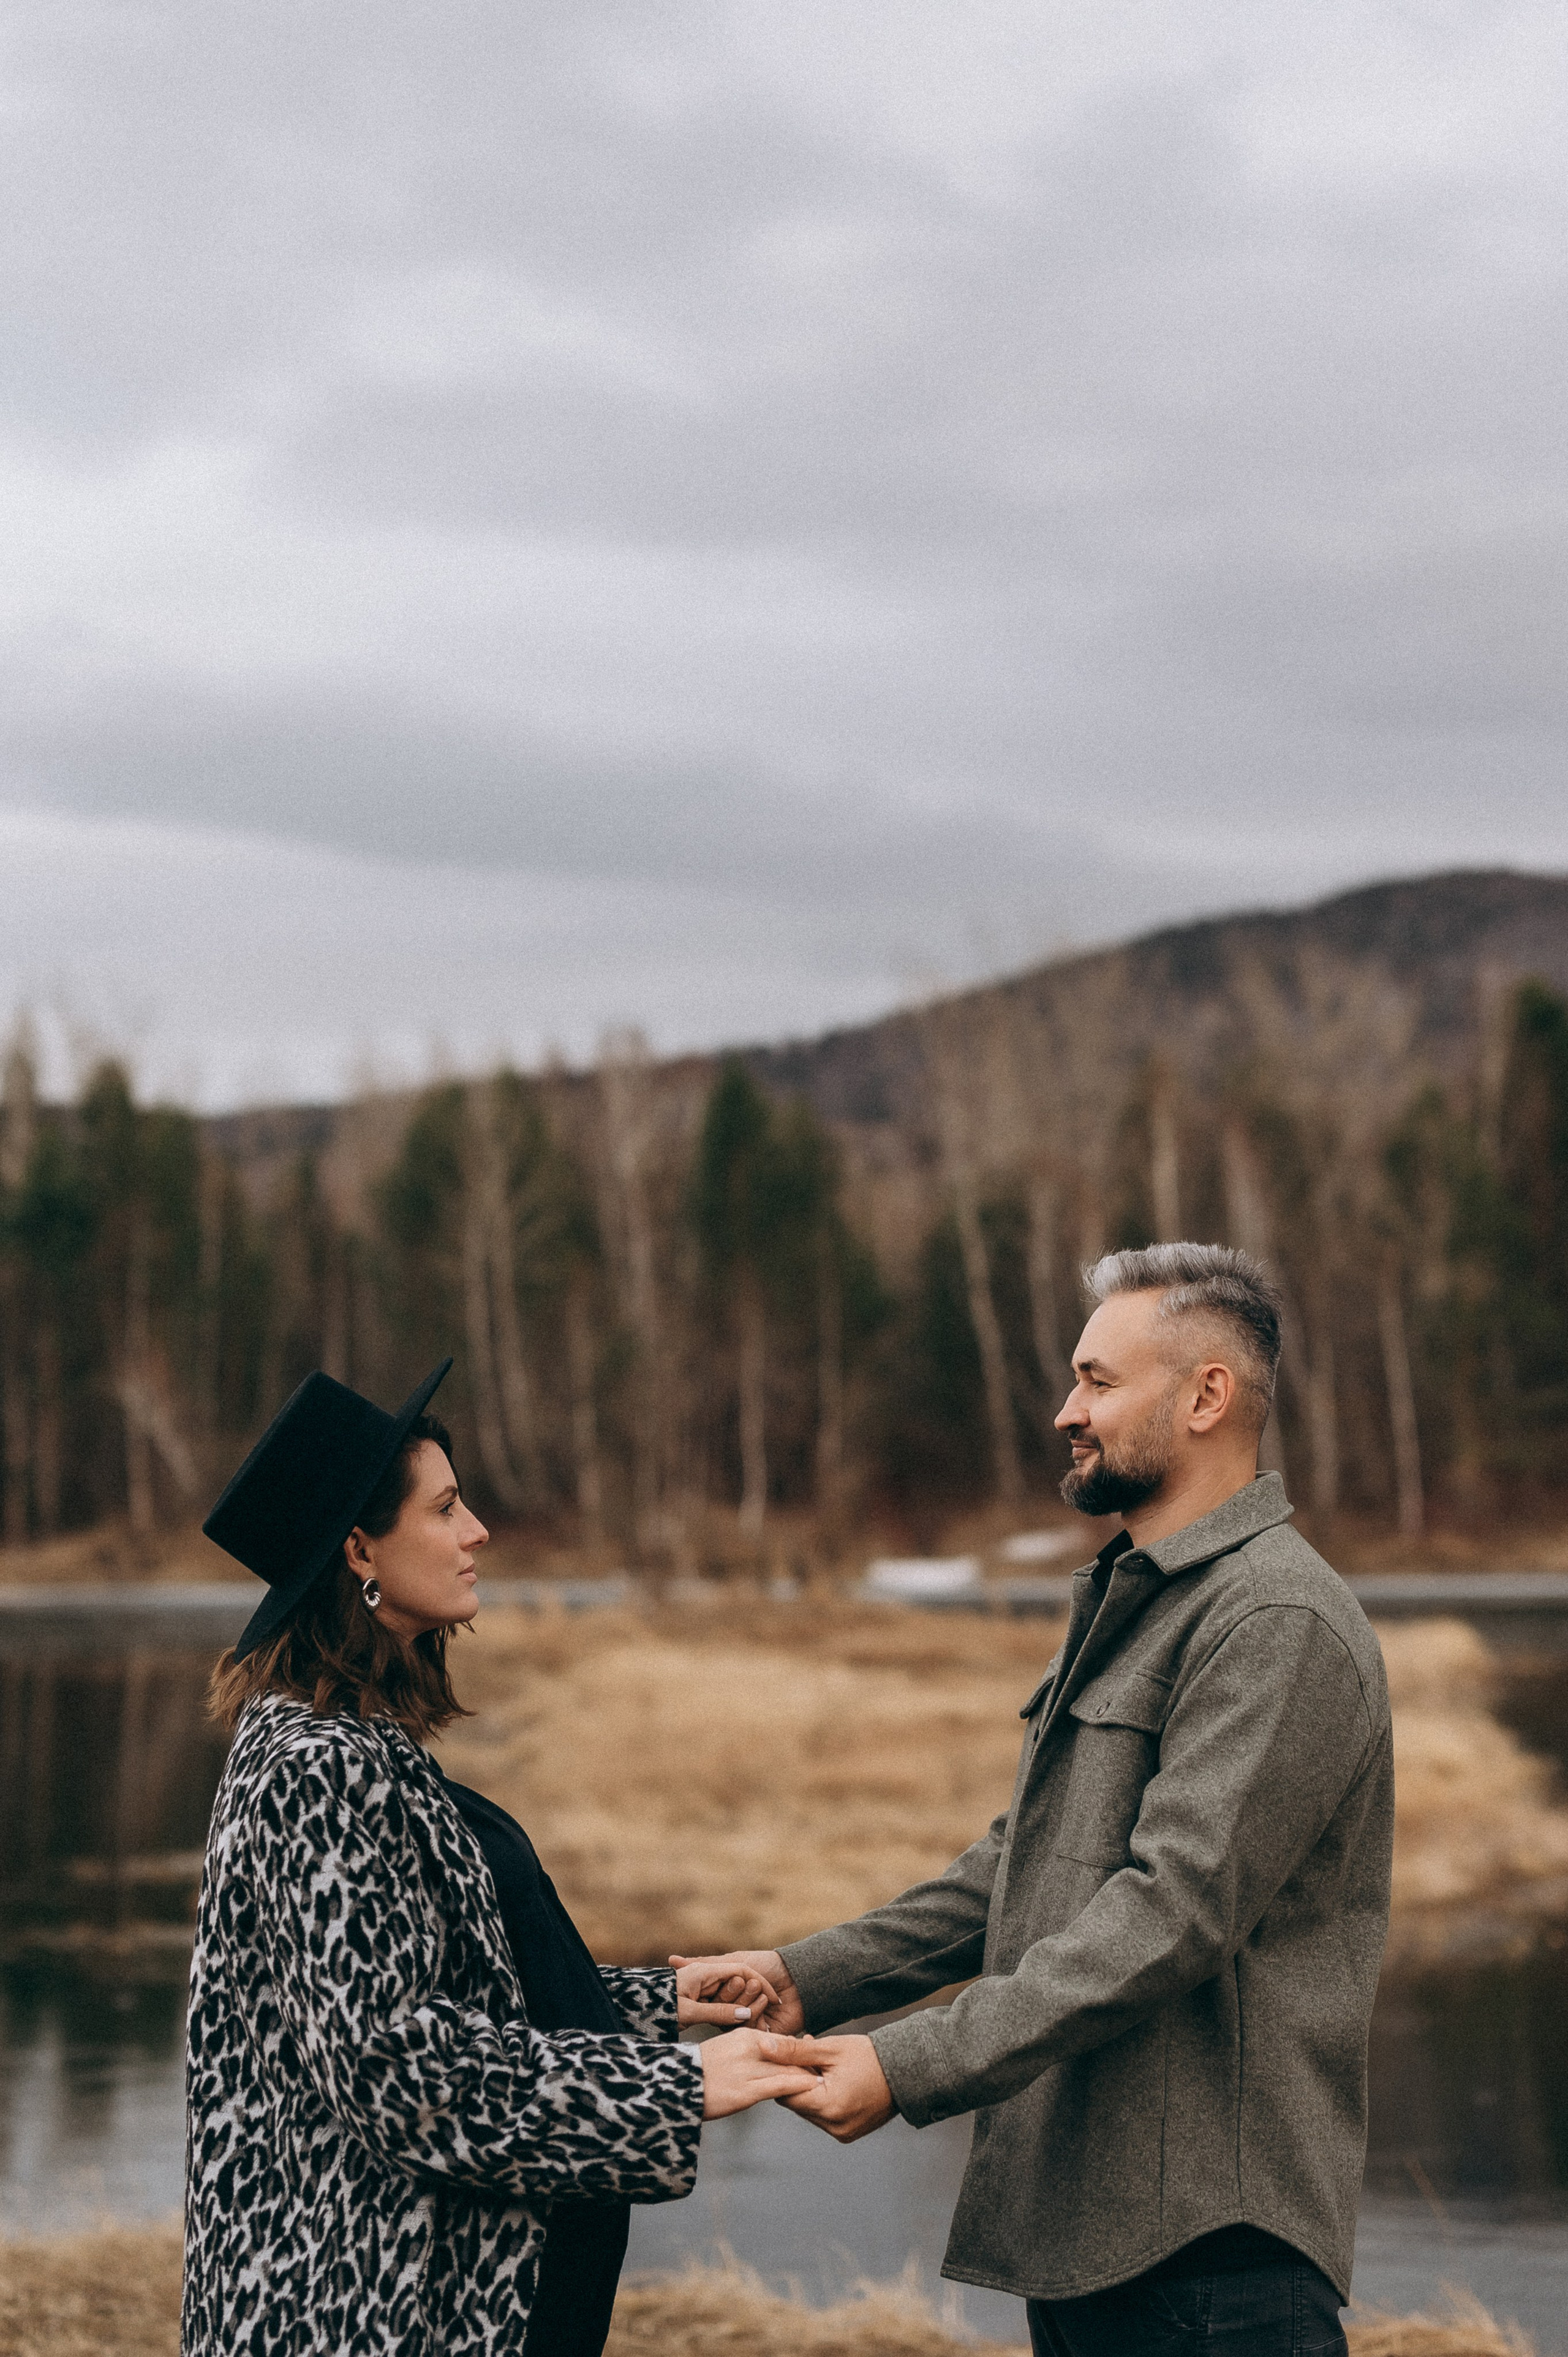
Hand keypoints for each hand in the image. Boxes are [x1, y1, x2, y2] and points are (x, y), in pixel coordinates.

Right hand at [674, 1957, 781, 2027]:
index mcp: (723, 1997)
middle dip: (734, 1995)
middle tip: (748, 1983)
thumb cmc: (767, 1964)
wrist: (797, 1976)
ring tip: (761, 1990)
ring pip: (734, 2020)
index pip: (708, 2001)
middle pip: (720, 2012)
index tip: (731, 1978)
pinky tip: (769, 2002)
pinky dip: (758, 2012)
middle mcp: (731, 2013)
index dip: (717, 1990)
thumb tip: (671, 1960)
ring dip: (749, 2002)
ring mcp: (746, 2025)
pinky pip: (749, 2029)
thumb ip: (704, 1963)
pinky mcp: (760, 2035)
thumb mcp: (734, 1960)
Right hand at [697, 2028, 822, 2119]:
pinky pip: (781, 2085)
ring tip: (827, 2078)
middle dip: (808, 2062)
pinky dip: (800, 2085)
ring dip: (808, 2074)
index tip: (813, 2055)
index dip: (799, 2050)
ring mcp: (749, 2069)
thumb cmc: (698, 2070)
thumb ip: (746, 2050)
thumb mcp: (724, 2050)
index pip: (780, 2042)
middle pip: (788, 2053)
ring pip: (788, 2069)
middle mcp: (749, 2048)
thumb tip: (764, 2056)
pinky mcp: (747, 2090)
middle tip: (826, 2068)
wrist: (676, 2087)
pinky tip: (814, 2086)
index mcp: (743, 2034)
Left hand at [773, 2033, 896, 2143]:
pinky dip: (824, 2100)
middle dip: (797, 2080)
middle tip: (805, 2056)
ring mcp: (842, 2132)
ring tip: (821, 2066)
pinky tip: (832, 2080)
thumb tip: (764, 2047)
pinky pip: (825, 2117)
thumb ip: (794, 2051)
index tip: (788, 2057)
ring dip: (810, 2090)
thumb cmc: (868, 2056)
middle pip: (798, 2104)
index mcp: (828, 2106)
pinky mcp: (849, 2133)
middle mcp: (834, 2126)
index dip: (784, 2074)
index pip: (786, 2095)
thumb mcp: (829, 2049)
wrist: (905, 2071)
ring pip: (810, 2111)